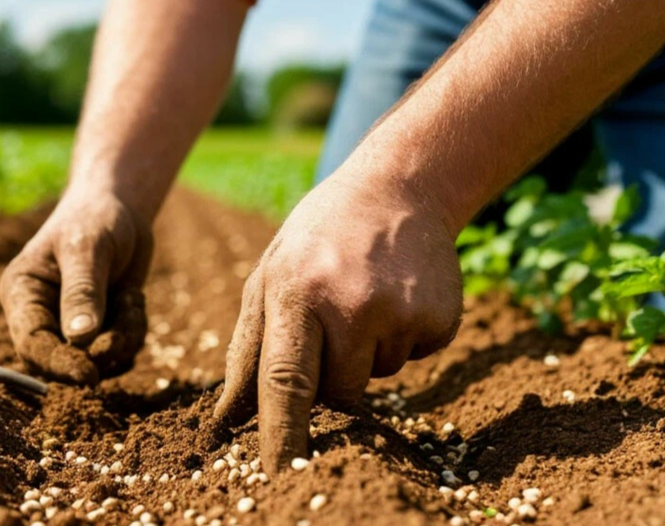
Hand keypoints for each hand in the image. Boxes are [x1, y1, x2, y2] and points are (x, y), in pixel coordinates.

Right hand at [0, 189, 153, 383]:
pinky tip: (134, 300)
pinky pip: (120, 351)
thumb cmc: (94, 219)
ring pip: (98, 360)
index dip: (58, 364)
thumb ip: (82, 292)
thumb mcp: (87, 248)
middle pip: (62, 362)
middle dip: (99, 352)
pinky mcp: (99, 329)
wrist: (120, 209)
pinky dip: (134, 331)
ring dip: (124, 338)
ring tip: (132, 300)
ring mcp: (71, 326)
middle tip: (123, 329)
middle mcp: (41, 315)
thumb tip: (80, 340)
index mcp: (22, 294)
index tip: (90, 374)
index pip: (31, 344)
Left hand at [213, 171, 462, 470]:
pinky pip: (414, 358)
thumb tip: (226, 421)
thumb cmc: (316, 240)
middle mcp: (348, 303)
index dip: (282, 435)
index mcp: (294, 293)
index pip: (285, 382)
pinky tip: (395, 293)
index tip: (278, 476)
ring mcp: (399, 311)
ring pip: (377, 378)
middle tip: (332, 324)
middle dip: (331, 379)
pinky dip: (402, 338)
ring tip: (362, 297)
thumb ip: (247, 350)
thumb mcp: (267, 277)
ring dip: (367, 353)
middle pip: (337, 394)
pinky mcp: (439, 317)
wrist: (397, 187)